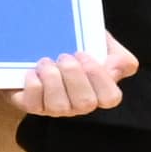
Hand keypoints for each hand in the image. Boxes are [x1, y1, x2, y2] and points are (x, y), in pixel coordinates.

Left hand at [13, 41, 135, 119]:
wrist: (38, 43)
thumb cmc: (75, 46)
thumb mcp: (100, 43)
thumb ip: (118, 55)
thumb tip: (115, 67)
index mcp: (99, 91)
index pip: (110, 97)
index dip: (99, 77)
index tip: (84, 55)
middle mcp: (79, 104)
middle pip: (85, 103)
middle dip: (74, 76)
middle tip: (64, 57)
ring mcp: (56, 108)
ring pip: (59, 106)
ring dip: (52, 80)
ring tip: (46, 62)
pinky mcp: (32, 105)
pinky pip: (33, 105)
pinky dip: (33, 86)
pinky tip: (32, 72)